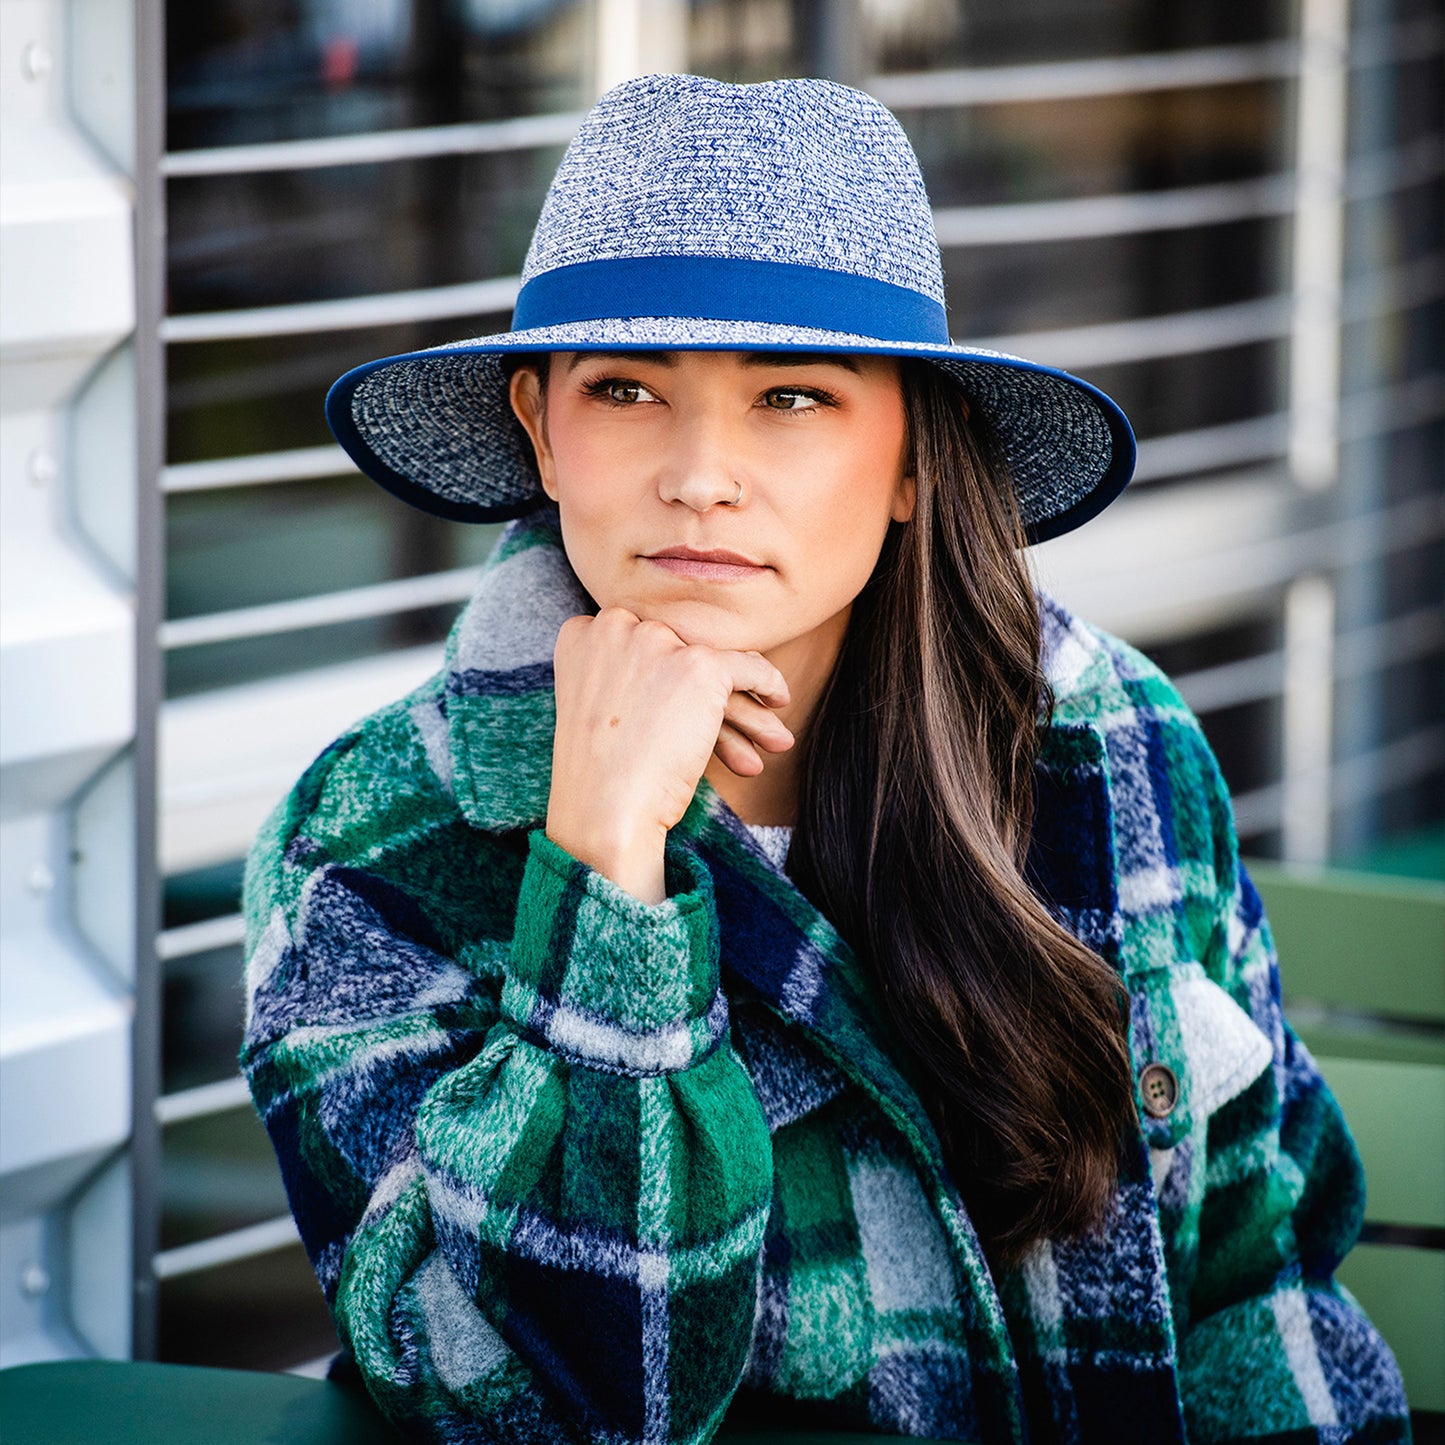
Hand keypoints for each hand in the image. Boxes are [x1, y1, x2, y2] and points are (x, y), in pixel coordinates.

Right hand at [546, 608, 791, 901]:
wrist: (604, 811)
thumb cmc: (597, 779)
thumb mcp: (595, 714)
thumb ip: (622, 681)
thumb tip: (665, 674)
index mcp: (580, 635)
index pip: (638, 645)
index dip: (663, 675)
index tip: (678, 704)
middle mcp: (615, 626)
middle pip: (677, 653)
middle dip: (703, 692)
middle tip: (728, 720)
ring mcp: (657, 642)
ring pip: (713, 663)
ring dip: (744, 703)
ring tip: (769, 735)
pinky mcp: (698, 664)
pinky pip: (748, 666)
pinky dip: (768, 683)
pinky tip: (779, 700)